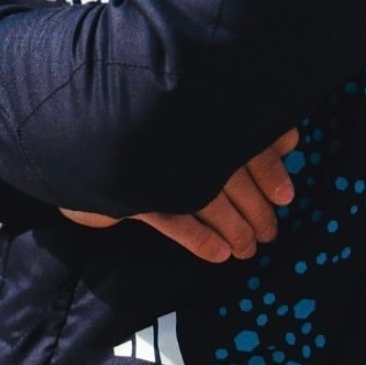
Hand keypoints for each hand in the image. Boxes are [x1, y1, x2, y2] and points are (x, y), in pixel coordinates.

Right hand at [60, 127, 298, 262]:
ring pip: (209, 201)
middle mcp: (183, 134)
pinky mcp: (131, 188)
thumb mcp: (191, 110)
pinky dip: (199, 238)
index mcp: (200, 110)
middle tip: (270, 233)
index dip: (269, 172)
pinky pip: (172, 217)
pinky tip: (219, 254)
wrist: (76, 119)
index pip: (245, 143)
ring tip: (247, 249)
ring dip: (233, 229)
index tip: (287, 197)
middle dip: (256, 210)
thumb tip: (289, 139)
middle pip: (232, 177)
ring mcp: (157, 161)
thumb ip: (239, 122)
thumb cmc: (140, 112)